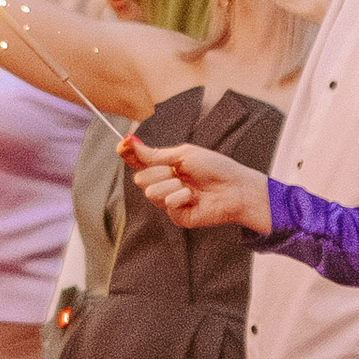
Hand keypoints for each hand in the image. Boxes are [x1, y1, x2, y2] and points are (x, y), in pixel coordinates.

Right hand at [128, 141, 272, 236]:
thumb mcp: (183, 155)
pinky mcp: (178, 216)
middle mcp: (165, 185)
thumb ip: (154, 154)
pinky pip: (167, 204)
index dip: (128, 153)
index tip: (122, 145)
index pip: (139, 162)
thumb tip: (130, 142)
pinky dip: (180, 197)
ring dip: (171, 185)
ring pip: (150, 192)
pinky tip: (194, 197)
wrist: (236, 189)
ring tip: (190, 186)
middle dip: (157, 172)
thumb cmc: (215, 169)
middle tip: (177, 171)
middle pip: (140, 179)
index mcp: (166, 168)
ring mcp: (170, 202)